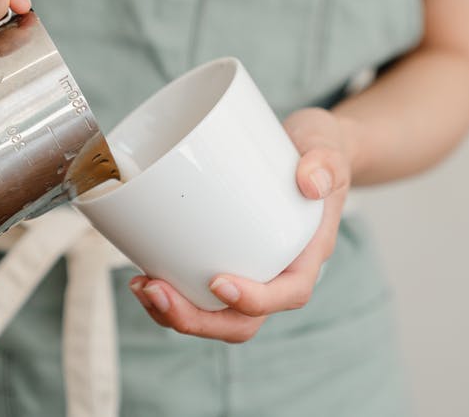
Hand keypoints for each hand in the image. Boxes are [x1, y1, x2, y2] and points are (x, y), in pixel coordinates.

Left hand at [129, 107, 357, 342]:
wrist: (304, 150)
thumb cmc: (317, 153)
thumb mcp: (327, 148)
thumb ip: (324, 162)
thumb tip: (310, 181)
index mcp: (306, 257)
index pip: (287, 295)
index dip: (254, 301)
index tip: (218, 282)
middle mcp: (276, 275)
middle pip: (241, 321)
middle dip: (197, 319)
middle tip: (156, 290)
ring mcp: (248, 272)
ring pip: (215, 315)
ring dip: (175, 312)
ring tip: (141, 286)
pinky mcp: (223, 260)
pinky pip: (198, 292)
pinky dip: (171, 292)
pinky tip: (142, 273)